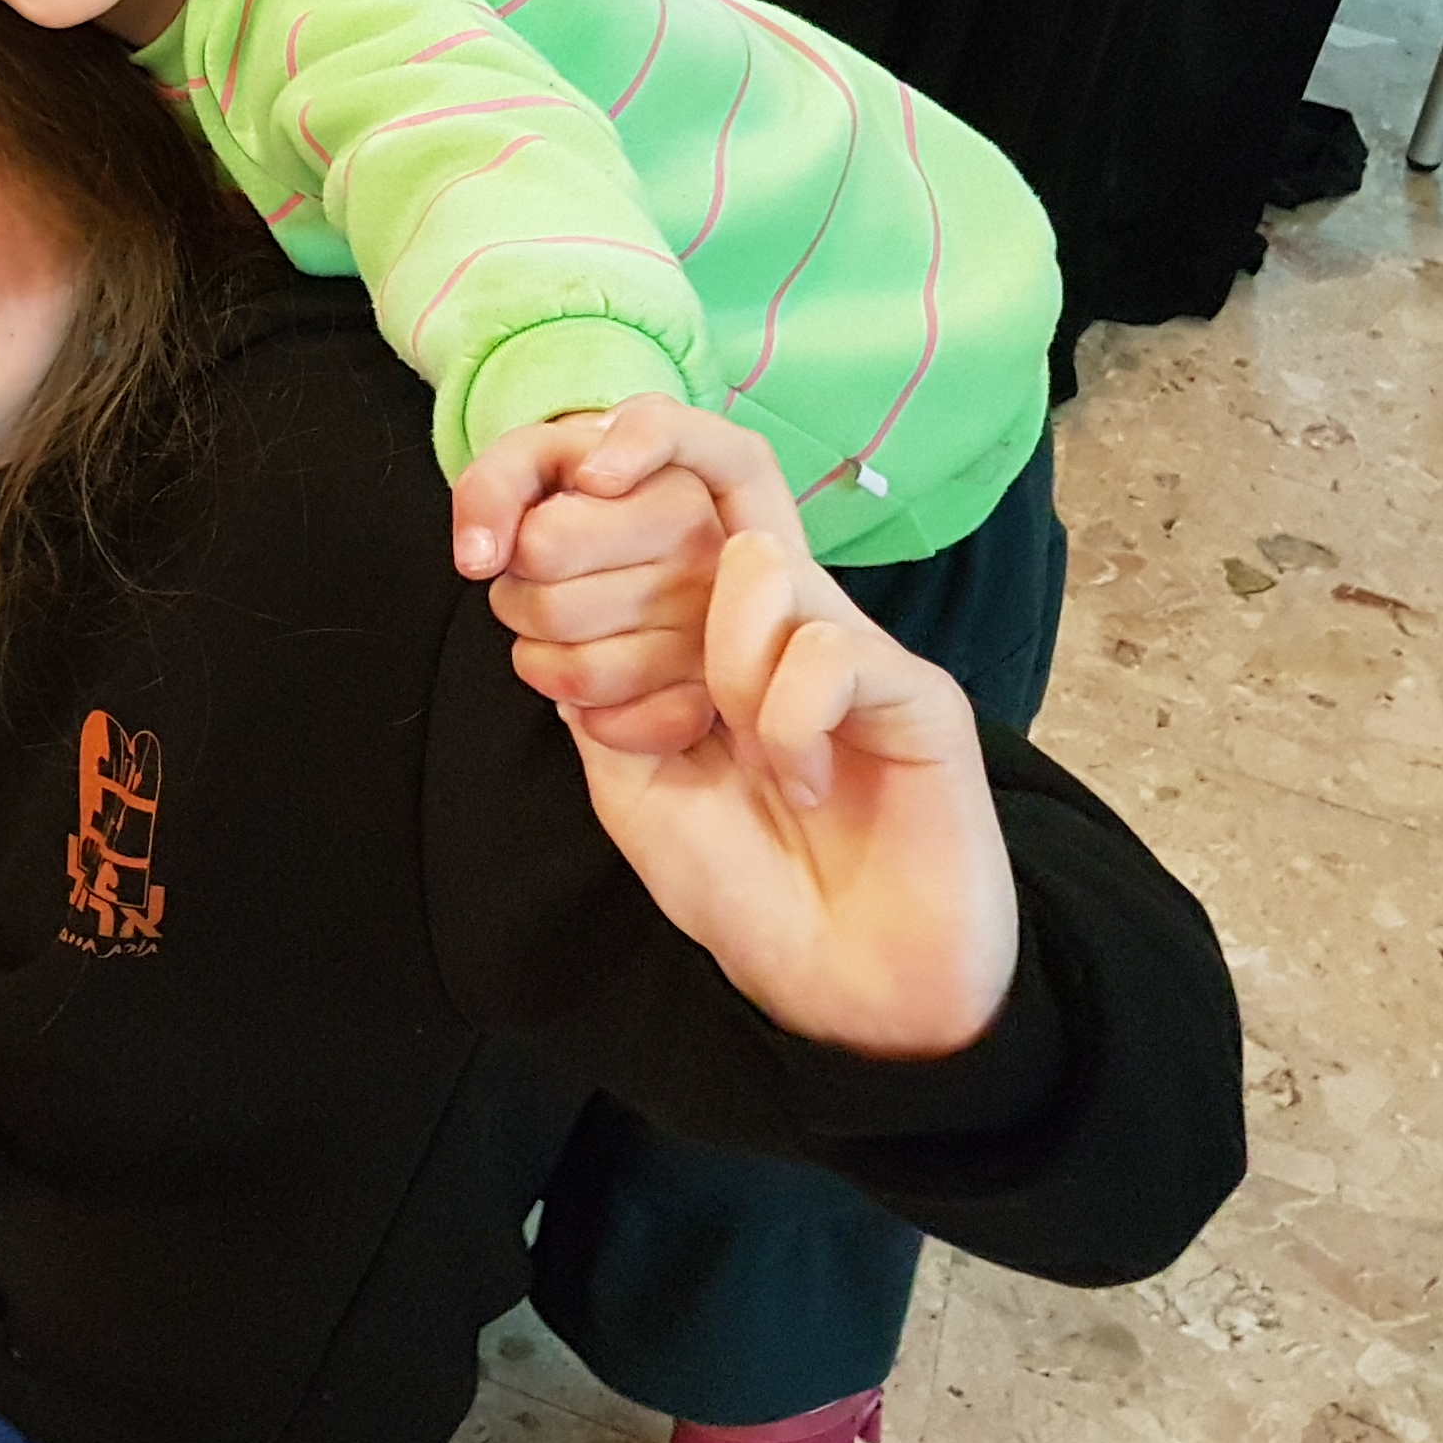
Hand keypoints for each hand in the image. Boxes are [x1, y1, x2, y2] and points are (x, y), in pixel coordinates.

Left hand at [452, 397, 789, 754]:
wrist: (634, 537)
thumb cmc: (582, 497)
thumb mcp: (536, 459)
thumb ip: (492, 487)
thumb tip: (478, 559)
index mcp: (680, 501)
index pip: (542, 544)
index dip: (518, 542)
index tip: (542, 525)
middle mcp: (710, 574)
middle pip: (548, 611)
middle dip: (520, 595)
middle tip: (550, 579)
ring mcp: (709, 645)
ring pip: (573, 674)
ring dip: (541, 652)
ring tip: (569, 618)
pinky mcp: (700, 703)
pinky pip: (611, 725)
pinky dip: (583, 711)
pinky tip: (590, 672)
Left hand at [563, 512, 1019, 1062]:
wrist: (847, 988)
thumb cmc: (746, 889)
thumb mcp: (632, 782)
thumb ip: (594, 693)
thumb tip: (538, 602)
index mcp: (716, 628)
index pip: (676, 488)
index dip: (612, 454)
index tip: (524, 520)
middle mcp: (787, 616)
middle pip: (731, 464)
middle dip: (622, 526)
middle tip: (594, 648)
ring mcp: (856, 647)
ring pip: (763, 560)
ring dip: (715, 663)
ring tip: (730, 749)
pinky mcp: (918, 694)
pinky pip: (828, 652)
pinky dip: (787, 727)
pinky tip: (803, 788)